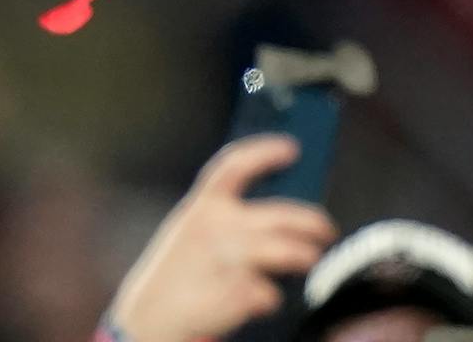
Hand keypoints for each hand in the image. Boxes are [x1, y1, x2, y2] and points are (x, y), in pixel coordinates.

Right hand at [107, 135, 337, 341]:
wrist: (145, 325)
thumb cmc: (175, 277)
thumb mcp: (189, 233)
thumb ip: (225, 217)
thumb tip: (277, 213)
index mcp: (202, 207)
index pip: (236, 164)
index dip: (265, 151)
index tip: (292, 148)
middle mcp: (219, 226)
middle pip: (285, 214)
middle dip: (315, 222)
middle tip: (326, 230)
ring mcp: (231, 259)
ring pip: (291, 252)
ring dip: (308, 256)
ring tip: (311, 259)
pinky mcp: (239, 291)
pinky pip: (272, 292)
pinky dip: (271, 298)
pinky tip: (261, 300)